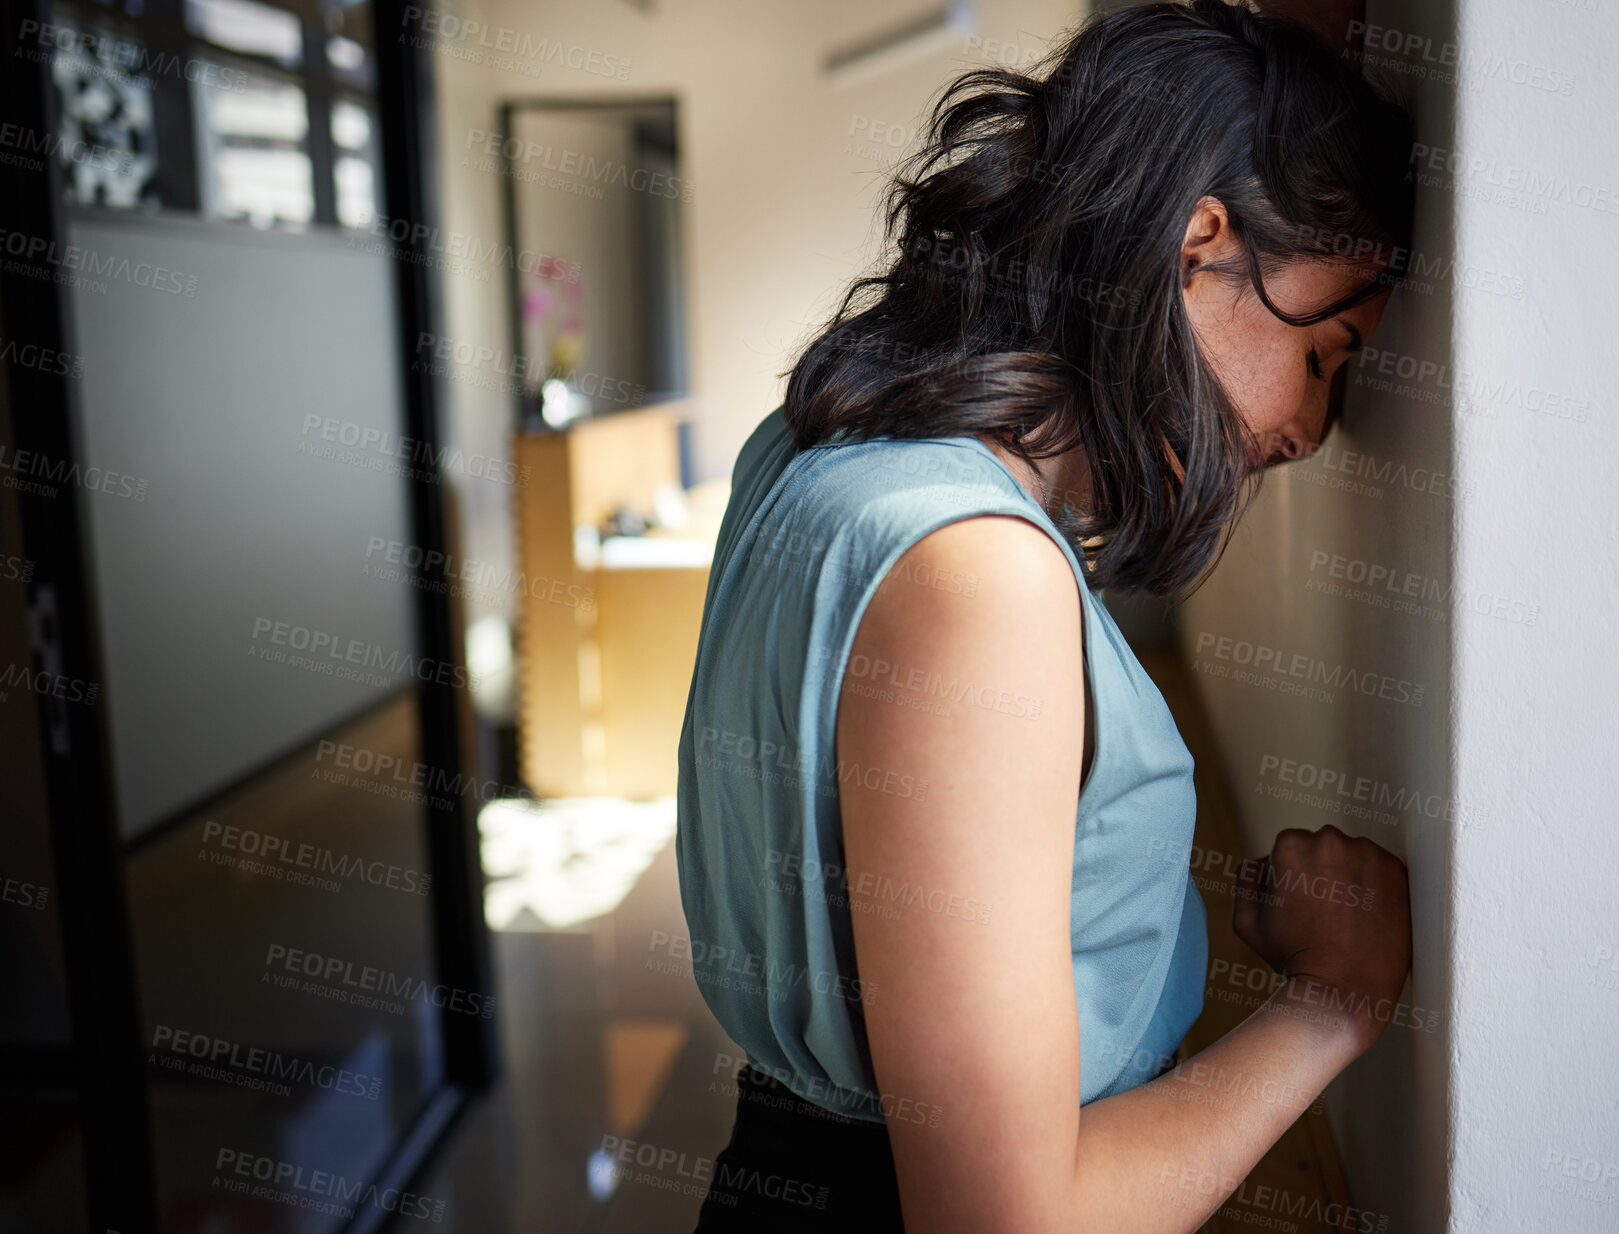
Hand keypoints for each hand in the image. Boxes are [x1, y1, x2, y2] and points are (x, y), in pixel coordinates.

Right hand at [1232, 824, 1411, 1049]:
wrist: (1343, 988)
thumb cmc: (1294, 956)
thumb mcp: (1247, 922)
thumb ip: (1245, 880)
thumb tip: (1261, 862)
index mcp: (1291, 845)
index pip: (1290, 845)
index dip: (1292, 876)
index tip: (1300, 902)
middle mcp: (1330, 840)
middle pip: (1323, 847)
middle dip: (1322, 871)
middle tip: (1324, 911)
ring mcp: (1368, 854)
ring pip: (1354, 856)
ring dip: (1350, 876)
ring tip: (1347, 916)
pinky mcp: (1397, 871)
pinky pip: (1382, 869)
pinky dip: (1376, 886)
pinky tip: (1367, 915)